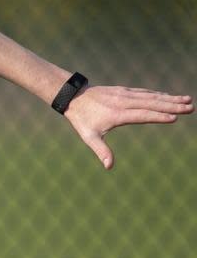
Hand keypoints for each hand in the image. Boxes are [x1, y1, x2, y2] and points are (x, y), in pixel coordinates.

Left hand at [64, 86, 192, 168]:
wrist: (72, 97)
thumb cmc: (81, 120)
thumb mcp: (88, 136)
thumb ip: (100, 150)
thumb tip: (109, 166)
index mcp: (117, 114)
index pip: (141, 115)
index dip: (158, 116)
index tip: (174, 117)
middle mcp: (123, 102)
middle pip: (151, 103)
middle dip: (172, 105)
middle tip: (191, 107)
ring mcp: (124, 94)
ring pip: (150, 96)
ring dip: (170, 98)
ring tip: (187, 100)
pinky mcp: (124, 91)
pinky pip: (144, 92)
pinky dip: (158, 94)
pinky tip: (169, 97)